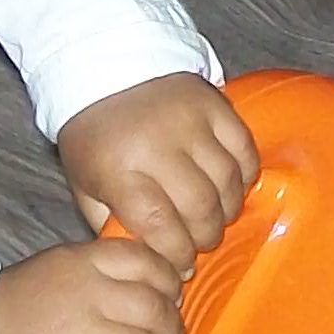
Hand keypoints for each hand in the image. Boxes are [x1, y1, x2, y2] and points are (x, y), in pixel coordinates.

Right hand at [0, 236, 186, 333]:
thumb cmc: (13, 308)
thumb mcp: (56, 268)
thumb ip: (99, 272)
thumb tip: (152, 290)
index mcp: (82, 262)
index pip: (147, 261)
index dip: (170, 283)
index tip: (172, 301)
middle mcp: (84, 294)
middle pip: (154, 310)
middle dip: (171, 332)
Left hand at [56, 74, 259, 277]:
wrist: (106, 67)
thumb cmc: (95, 135)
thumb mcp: (86, 184)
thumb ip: (114, 224)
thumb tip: (152, 259)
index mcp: (118, 168)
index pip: (160, 224)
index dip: (177, 253)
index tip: (181, 265)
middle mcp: (156, 143)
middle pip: (200, 207)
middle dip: (205, 237)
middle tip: (200, 242)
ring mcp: (190, 121)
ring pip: (228, 183)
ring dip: (227, 210)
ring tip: (214, 216)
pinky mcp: (215, 104)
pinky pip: (246, 150)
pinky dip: (245, 176)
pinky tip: (230, 186)